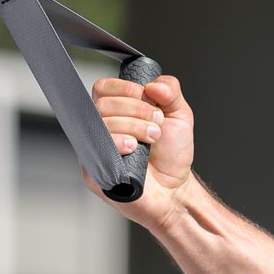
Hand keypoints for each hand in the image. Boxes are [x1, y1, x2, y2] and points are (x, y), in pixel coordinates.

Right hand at [83, 74, 194, 230]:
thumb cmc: (171, 155)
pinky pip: (95, 148)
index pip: (104, 88)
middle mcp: (102, 127)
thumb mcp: (179, 116)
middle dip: (137, 109)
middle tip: (157, 124)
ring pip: (101, 123)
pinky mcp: (93, 169)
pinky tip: (132, 148)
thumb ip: (171, 92)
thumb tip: (155, 84)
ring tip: (152, 139)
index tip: (146, 96)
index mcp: (117, 111)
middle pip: (103, 103)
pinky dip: (117, 142)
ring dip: (133, 126)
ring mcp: (95, 148)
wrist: (175, 189)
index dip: (123, 88)